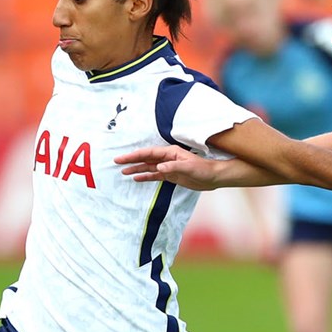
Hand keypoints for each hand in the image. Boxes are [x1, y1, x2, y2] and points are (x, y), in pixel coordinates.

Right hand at [116, 146, 230, 189]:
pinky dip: (146, 177)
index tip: (122, 158)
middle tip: (117, 162)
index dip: (134, 155)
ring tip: (123, 172)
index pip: (148, 153)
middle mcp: (167, 158)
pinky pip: (155, 176)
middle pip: (145, 159)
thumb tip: (158, 168)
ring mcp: (168, 167)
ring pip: (148, 167)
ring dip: (136, 169)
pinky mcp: (171, 175)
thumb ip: (173, 167)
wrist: (214, 177)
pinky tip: (137, 178)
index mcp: (170, 153)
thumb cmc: (204, 169)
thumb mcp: (189, 168)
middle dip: (131, 160)